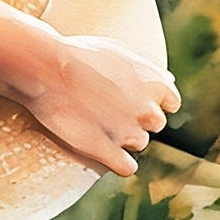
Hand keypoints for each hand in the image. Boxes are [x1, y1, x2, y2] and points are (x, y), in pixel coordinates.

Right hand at [17, 35, 180, 176]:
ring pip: (139, 143)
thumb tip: (170, 80)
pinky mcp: (107, 151)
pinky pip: (127, 167)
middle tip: (111, 109)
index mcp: (155, 84)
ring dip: (124, 137)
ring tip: (98, 123)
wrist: (48, 68)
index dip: (152, 101)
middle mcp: (147, 110)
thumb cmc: (80, 53)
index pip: (172, 102)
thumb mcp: (121, 52)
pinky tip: (105, 152)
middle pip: (154, 124)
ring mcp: (128, 133)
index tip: (134, 99)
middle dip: (137, 119)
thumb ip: (148, 70)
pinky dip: (120, 162)